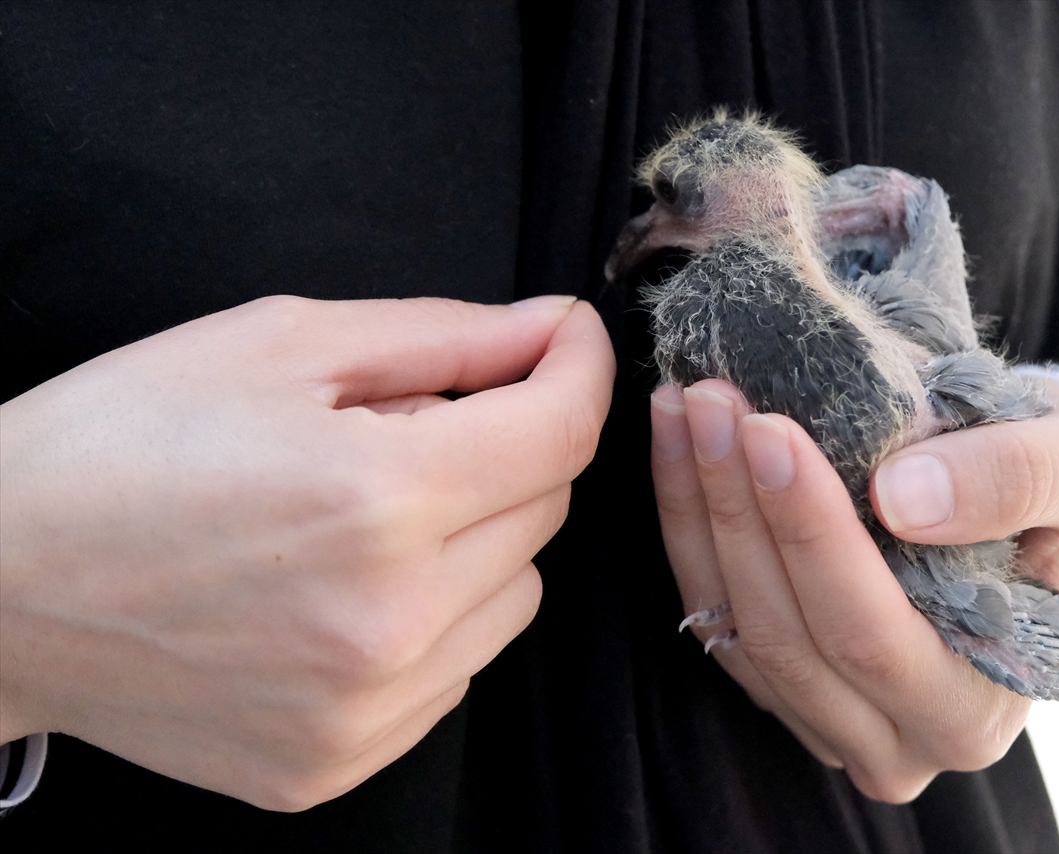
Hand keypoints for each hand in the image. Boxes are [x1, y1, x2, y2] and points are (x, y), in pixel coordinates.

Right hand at [0, 294, 614, 810]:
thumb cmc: (123, 442)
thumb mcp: (281, 345)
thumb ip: (446, 339)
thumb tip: (553, 331)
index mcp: (377, 500)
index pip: (560, 432)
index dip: (578, 366)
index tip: (568, 337)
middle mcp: (392, 621)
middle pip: (544, 509)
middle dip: (506, 445)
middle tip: (413, 422)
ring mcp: (369, 708)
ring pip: (516, 592)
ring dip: (477, 535)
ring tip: (367, 511)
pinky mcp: (340, 761)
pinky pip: (459, 668)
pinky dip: (435, 614)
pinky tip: (348, 587)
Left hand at [650, 377, 1058, 801]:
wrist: (1015, 490)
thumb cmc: (1055, 480)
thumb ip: (1018, 479)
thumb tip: (904, 500)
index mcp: (976, 705)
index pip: (873, 633)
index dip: (812, 533)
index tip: (771, 429)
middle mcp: (895, 735)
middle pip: (787, 635)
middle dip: (739, 508)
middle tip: (711, 400)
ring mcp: (822, 715)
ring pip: (734, 623)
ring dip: (698, 506)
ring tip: (686, 404)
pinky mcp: (772, 677)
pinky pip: (709, 607)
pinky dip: (686, 518)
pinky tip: (677, 438)